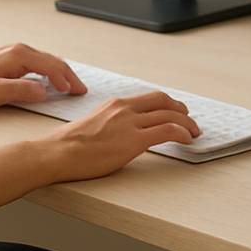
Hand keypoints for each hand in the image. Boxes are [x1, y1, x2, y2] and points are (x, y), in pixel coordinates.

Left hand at [0, 43, 86, 109]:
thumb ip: (21, 91)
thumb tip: (44, 92)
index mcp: (17, 55)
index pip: (51, 66)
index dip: (66, 80)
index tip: (76, 92)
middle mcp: (17, 49)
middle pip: (51, 61)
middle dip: (68, 75)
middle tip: (80, 90)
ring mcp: (12, 52)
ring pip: (45, 60)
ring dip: (59, 73)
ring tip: (70, 86)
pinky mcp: (8, 58)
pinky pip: (36, 62)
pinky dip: (48, 71)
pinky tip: (50, 81)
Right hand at [45, 91, 201, 181]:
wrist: (57, 153)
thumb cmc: (68, 144)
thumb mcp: (93, 124)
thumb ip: (112, 123)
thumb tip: (122, 133)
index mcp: (115, 104)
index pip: (151, 98)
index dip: (169, 104)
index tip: (176, 112)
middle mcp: (124, 109)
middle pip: (164, 102)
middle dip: (181, 111)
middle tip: (190, 121)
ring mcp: (130, 124)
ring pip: (171, 116)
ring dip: (187, 124)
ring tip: (194, 133)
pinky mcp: (133, 141)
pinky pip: (167, 131)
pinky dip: (182, 133)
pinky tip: (187, 140)